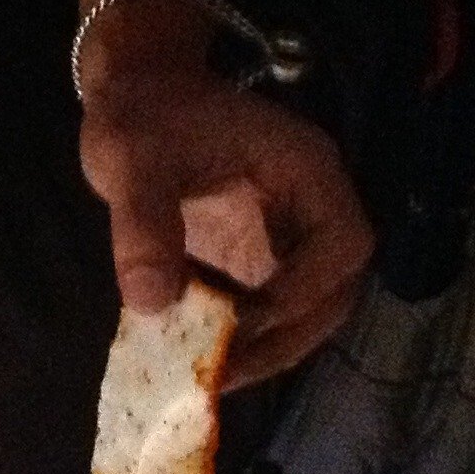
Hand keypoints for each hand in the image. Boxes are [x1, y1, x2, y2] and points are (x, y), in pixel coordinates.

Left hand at [78, 50, 373, 387]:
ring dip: (264, 348)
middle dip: (286, 337)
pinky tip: (194, 355)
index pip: (341, 243)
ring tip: (209, 377)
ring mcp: (285, 236)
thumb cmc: (143, 115)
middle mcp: (310, 209)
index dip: (304, 291)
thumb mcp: (133, 162)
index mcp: (306, 173)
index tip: (246, 323)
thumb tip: (151, 302)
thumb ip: (143, 226)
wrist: (136, 96)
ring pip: (303, 308)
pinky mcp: (255, 256)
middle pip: (333, 290)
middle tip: (226, 373)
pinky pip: (262, 307)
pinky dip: (237, 337)